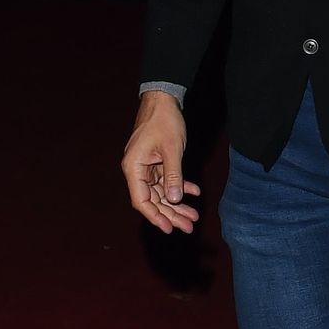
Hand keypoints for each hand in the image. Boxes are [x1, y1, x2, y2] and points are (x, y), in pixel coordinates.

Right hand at [122, 91, 200, 234]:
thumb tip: (173, 200)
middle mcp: (136, 170)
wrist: (163, 99)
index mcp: (133, 168)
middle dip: (171, 214)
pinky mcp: (155, 162)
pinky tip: (194, 192)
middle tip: (190, 226)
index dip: (155, 216)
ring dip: (177, 203)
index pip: (141, 201)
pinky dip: (180, 186)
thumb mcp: (172, 150)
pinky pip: (166, 180)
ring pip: (161, 192)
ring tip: (194, 215)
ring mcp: (146, 166)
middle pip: (153, 200)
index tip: (170, 228)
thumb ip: (173, 176)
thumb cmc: (164, 121)